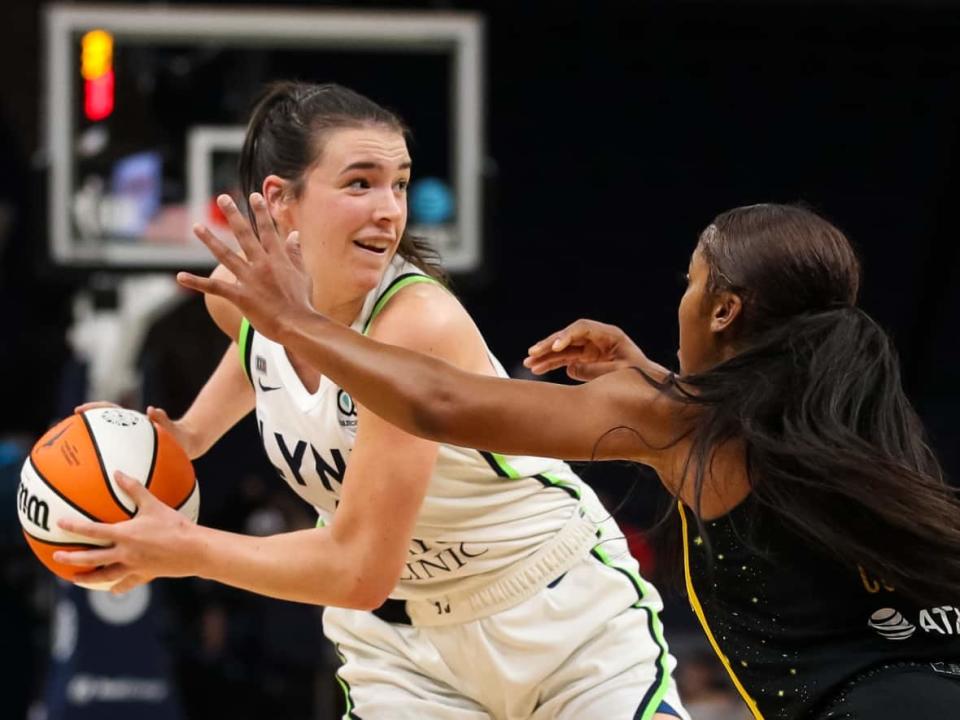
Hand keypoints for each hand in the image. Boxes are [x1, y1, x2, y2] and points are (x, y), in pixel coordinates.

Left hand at [53, 471, 200, 593]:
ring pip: (104, 576)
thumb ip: (135, 489)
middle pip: (91, 558)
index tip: (60, 524)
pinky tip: (112, 589)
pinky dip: (117, 587)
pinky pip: (126, 583)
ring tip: (76, 579)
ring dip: (88, 578)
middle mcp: (125, 553)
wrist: (194, 550)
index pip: (93, 530)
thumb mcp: (155, 504)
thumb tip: (118, 473)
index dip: (74, 527)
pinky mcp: (144, 575)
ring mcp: (133, 566)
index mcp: (125, 534)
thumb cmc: (175, 525)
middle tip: (57, 557)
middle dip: (72, 558)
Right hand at [75, 402, 205, 459]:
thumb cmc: (180, 436)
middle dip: (85, 426)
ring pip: (108, 441)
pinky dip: (108, 462)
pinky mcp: (134, 453)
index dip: (96, 408)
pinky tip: (97, 477)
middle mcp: (130, 430)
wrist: (189, 445)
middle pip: (103, 425)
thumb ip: (164, 420)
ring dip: (92, 444)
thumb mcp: (173, 429)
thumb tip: (152, 410)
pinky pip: (118, 457)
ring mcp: (131, 441)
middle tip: (67, 430)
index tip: (79, 410)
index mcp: (136, 422)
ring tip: (74, 454)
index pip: (112, 410)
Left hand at [177, 193, 314, 342]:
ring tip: (197, 226)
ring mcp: (250, 279)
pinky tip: (180, 276)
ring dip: (210, 240)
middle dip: (233, 215)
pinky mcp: (240, 296)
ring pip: (225, 255)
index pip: (268, 230)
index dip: (260, 212)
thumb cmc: (303, 302)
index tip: (253, 196)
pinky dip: (196, 283)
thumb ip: (296, 253)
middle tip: (223, 198)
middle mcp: (262, 264)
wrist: (298, 325)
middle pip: (244, 235)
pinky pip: (215, 287)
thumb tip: (294, 235)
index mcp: (278, 258)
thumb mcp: (303, 274)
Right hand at [523, 319, 646, 380]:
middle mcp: (597, 338)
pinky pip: (565, 359)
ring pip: (563, 348)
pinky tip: (538, 369)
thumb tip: (570, 368)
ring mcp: (590, 348)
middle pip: (568, 336)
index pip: (582, 328)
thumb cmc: (639, 375)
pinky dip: (552, 364)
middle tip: (532, 352)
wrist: (649, 384)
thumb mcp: (619, 373)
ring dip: (546, 355)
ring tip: (529, 363)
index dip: (566, 335)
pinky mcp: (586, 359)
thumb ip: (595, 371)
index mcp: (609, 334)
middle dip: (549, 344)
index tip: (556, 347)